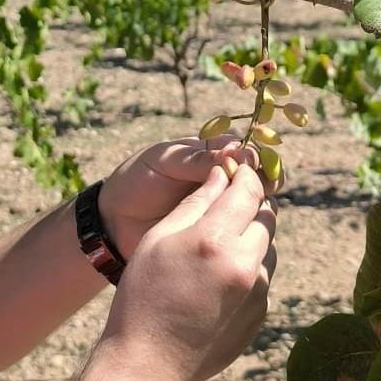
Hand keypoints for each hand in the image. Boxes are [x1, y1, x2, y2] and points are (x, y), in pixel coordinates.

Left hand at [98, 135, 271, 261]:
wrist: (115, 221)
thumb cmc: (136, 181)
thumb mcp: (163, 162)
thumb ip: (195, 159)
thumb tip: (234, 152)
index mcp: (210, 153)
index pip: (245, 148)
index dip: (253, 154)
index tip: (250, 162)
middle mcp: (223, 178)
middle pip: (259, 175)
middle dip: (265, 178)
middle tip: (264, 186)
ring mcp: (222, 206)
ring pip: (257, 202)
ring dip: (261, 203)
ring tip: (255, 207)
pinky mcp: (218, 232)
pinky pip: (243, 228)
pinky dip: (250, 228)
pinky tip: (248, 229)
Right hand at [101, 162, 276, 380]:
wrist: (149, 364)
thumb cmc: (143, 296)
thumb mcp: (158, 239)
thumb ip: (194, 203)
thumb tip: (222, 175)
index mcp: (216, 240)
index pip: (249, 191)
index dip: (245, 175)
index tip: (236, 170)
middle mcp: (245, 265)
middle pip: (267, 217)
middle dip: (252, 204)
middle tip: (231, 201)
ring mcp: (257, 293)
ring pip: (267, 247)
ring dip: (252, 237)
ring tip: (218, 245)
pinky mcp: (259, 314)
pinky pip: (262, 277)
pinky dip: (248, 267)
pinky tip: (217, 278)